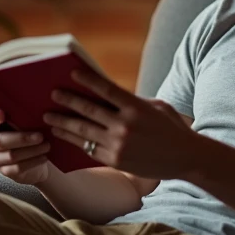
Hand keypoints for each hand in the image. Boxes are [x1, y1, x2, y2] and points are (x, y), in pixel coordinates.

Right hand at [0, 109, 52, 184]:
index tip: (2, 114)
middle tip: (40, 136)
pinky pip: (18, 168)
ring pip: (11, 156)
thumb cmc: (26, 132)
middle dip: (22, 138)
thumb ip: (20, 117)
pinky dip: (33, 162)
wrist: (33, 157)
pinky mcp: (5, 171)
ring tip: (46, 146)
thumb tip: (31, 109)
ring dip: (31, 151)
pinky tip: (44, 157)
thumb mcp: (22, 123)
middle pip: (1, 142)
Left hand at [43, 68, 198, 181]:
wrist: (186, 159)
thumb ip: (133, 101)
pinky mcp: (115, 160)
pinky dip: (74, 140)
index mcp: (136, 107)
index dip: (88, 80)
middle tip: (53, 94)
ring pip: (83, 131)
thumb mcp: (157, 106)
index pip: (106, 89)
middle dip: (68, 102)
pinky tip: (62, 135)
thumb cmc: (172, 128)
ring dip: (63, 123)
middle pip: (89, 110)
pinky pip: (88, 148)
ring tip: (49, 118)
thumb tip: (106, 95)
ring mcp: (118, 145)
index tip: (72, 73)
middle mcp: (125, 126)